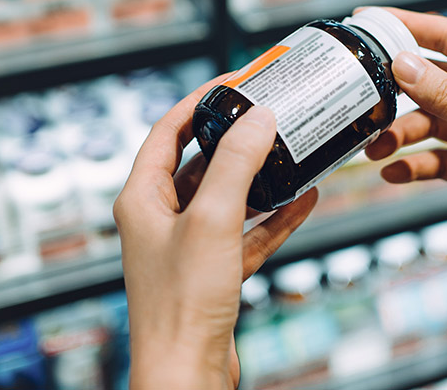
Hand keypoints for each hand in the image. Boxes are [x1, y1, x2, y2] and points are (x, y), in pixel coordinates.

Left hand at [114, 77, 317, 389]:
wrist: (187, 373)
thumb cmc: (180, 303)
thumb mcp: (213, 219)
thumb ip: (236, 165)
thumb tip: (258, 119)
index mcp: (141, 199)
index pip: (166, 132)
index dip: (197, 104)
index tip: (231, 85)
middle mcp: (159, 220)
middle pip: (199, 163)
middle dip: (235, 139)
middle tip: (268, 115)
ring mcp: (187, 248)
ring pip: (227, 198)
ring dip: (260, 177)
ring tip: (292, 151)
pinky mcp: (213, 274)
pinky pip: (247, 233)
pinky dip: (274, 217)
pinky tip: (305, 198)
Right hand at [365, 8, 446, 264]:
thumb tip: (402, 64)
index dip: (407, 27)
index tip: (367, 21)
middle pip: (434, 85)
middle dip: (397, 95)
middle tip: (361, 105)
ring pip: (434, 125)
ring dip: (404, 136)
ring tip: (376, 150)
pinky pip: (442, 161)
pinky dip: (419, 166)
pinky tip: (397, 173)